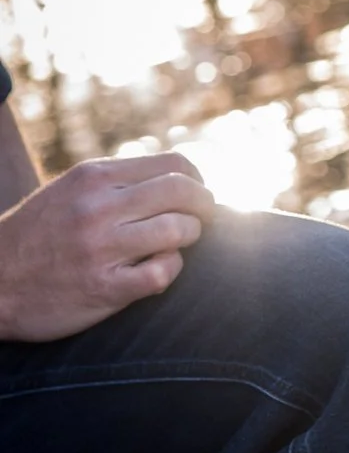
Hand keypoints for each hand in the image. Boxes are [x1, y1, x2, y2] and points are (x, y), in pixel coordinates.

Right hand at [0, 154, 213, 342]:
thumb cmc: (37, 235)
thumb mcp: (70, 191)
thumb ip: (117, 182)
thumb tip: (178, 178)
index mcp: (94, 177)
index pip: (175, 165)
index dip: (198, 181)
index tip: (197, 195)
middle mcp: (98, 207)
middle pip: (185, 194)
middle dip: (206, 208)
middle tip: (203, 220)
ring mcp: (101, 248)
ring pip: (179, 231)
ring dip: (190, 239)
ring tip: (176, 245)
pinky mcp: (103, 288)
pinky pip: (162, 273)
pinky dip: (170, 271)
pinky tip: (157, 270)